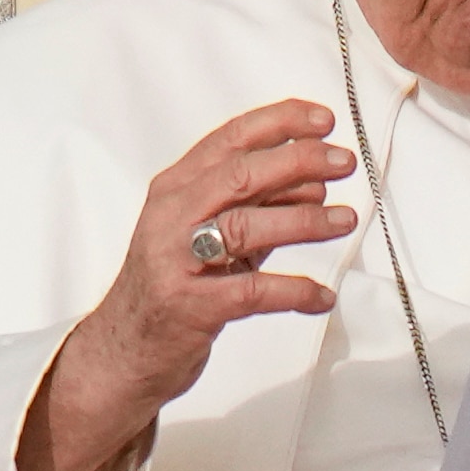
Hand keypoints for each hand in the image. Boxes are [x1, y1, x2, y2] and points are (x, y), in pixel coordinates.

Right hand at [15, 99, 357, 470]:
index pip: (229, 139)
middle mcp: (171, 217)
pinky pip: (251, 292)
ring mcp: (175, 262)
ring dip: (303, 221)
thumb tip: (317, 183)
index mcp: (176, 188)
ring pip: (244, 227)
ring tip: (345, 219)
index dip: (279, 123)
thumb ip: (257, 206)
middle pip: (239, 175)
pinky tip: (322, 296)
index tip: (324, 119)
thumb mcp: (212, 234)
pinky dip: (294, 292)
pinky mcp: (189, 307)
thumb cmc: (175, 284)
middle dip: (298, 162)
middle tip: (344, 162)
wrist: (123, 351)